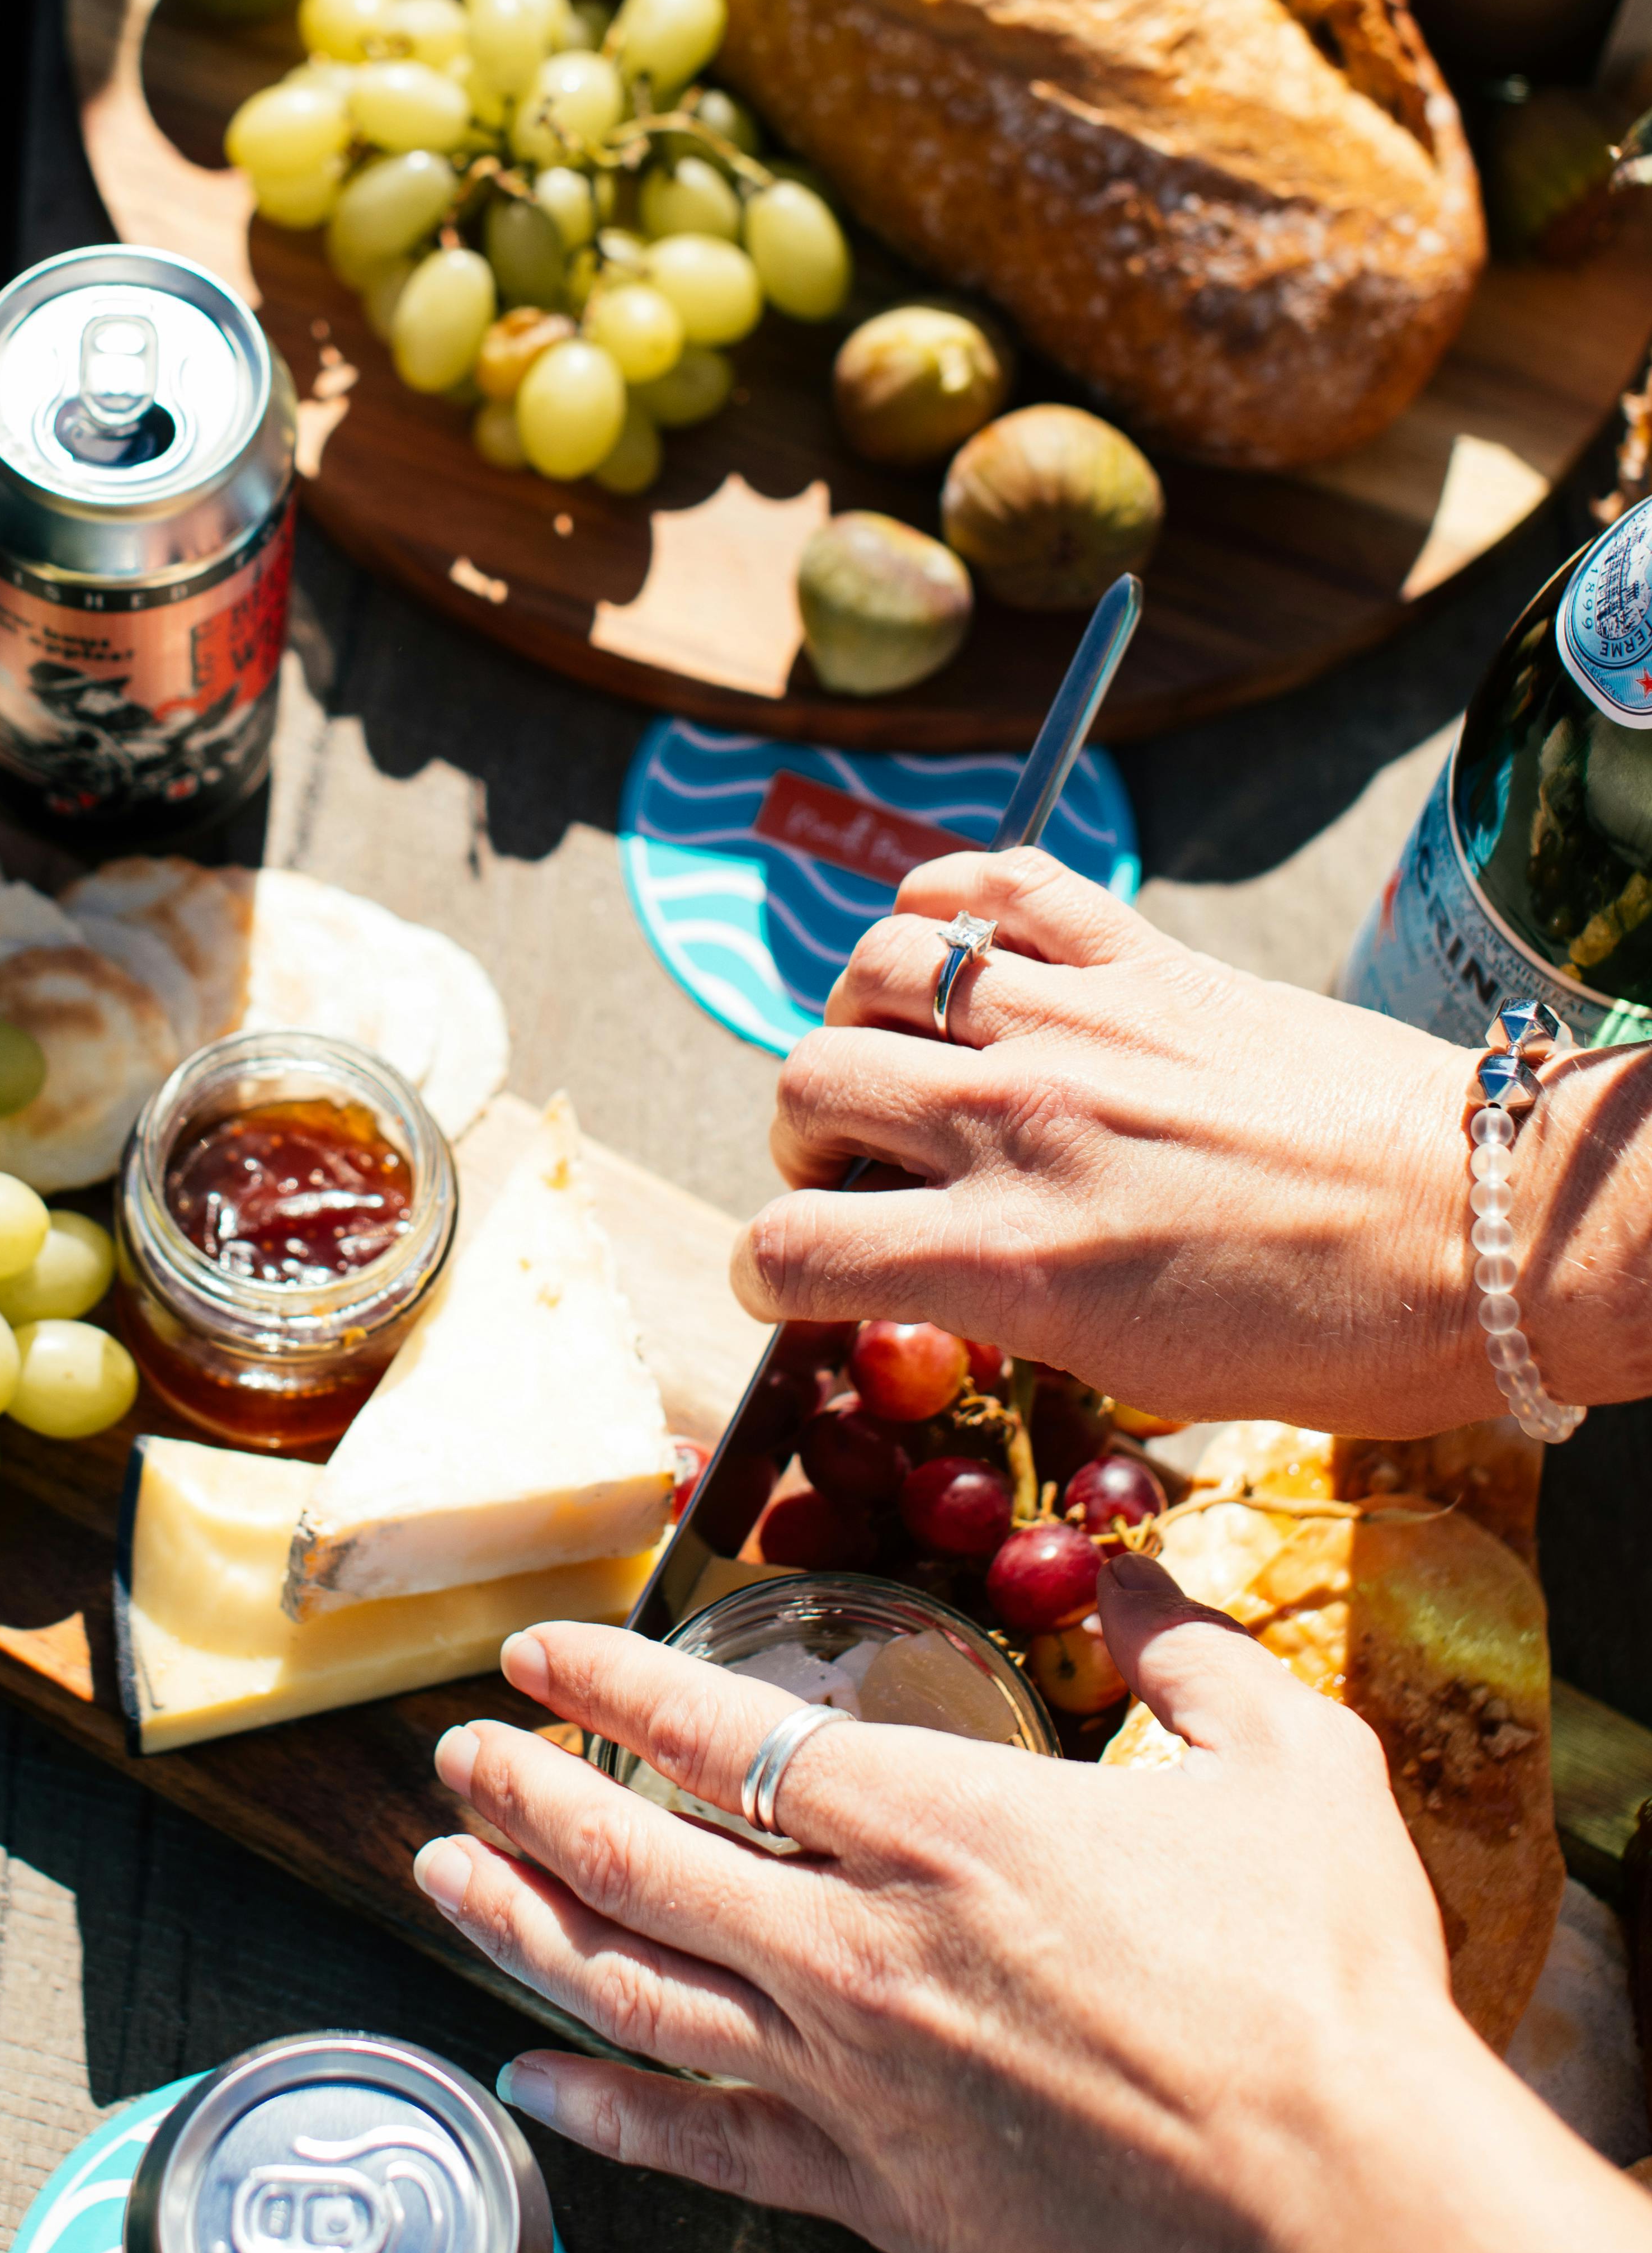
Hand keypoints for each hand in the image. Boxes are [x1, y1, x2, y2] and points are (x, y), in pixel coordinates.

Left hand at [416, 1558, 1469, 2252]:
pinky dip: (605, 2115)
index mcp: (934, 1822)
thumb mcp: (1278, 1751)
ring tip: (445, 1879)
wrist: (1348, 2195)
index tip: (535, 1653)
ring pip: (636, 1995)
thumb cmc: (1320, 1976)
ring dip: (525, 1927)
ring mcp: (856, 2081)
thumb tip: (1126, 1569)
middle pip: (634, 1859)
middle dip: (525, 1797)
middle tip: (456, 1759)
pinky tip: (533, 2081)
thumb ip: (1181, 1645)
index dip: (604, 1684)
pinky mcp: (885, 2192)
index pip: (713, 1733)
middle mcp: (858, 1947)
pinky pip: (705, 2147)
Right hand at [734, 846, 1646, 1431]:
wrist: (1482, 1227)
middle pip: (806, 1087)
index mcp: (1011, 1259)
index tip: (796, 1276)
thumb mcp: (1140, 1371)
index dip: (770, 1271)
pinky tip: (956, 938)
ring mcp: (1075, 1023)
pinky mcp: (1143, 956)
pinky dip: (950, 895)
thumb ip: (1010, 1305)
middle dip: (809, 1138)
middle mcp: (1017, 1124)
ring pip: (874, 968)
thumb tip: (932, 1266)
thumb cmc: (1337, 1329)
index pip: (792, 1246)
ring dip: (865, 1018)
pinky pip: (997, 881)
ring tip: (911, 1054)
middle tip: (864, 1167)